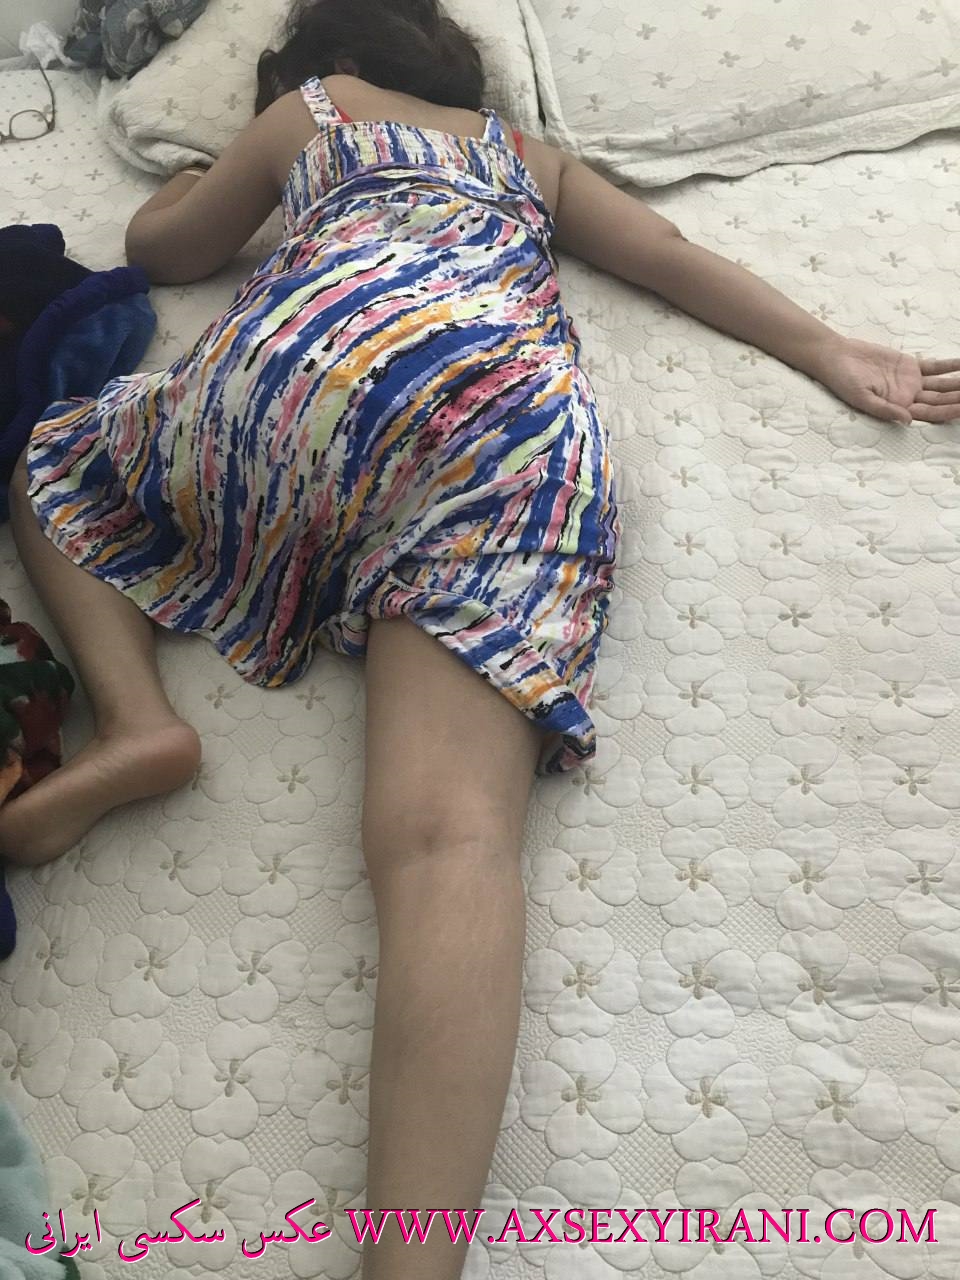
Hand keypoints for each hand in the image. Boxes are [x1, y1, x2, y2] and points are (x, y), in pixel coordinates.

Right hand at [812, 337, 959, 424]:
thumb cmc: (843, 381)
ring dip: (958, 384)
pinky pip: (935, 367)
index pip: (930, 413)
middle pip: (940, 400)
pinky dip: (950, 366)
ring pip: (941, 385)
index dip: (948, 412)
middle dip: (957, 399)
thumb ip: (884, 409)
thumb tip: (908, 421)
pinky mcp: (909, 365)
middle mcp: (907, 397)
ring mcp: (910, 381)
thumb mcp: (861, 398)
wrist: (837, 357)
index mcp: (898, 408)